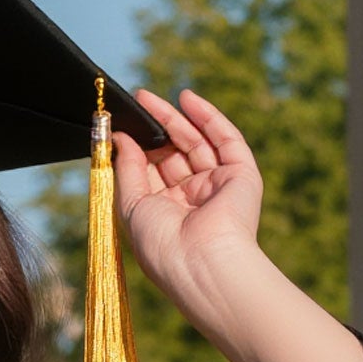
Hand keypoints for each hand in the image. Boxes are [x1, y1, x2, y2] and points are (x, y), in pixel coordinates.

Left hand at [111, 85, 265, 322]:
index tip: (121, 126)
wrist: (201, 262)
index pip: (153, 173)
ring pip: (197, 142)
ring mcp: (218, 186)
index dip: (139, 148)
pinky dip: (207, 117)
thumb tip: (120, 138)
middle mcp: (193, 200)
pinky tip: (187, 98)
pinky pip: (226, 139)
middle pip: (174, 154)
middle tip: (137, 102)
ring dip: (176, 118)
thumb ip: (126, 169)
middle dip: (156, 128)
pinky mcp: (241, 175)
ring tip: (149, 98)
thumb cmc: (161, 244)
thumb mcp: (131, 205)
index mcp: (167, 214)